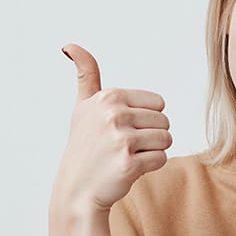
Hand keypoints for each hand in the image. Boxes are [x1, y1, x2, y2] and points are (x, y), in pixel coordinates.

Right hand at [50, 44, 171, 214]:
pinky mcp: (129, 163)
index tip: (122, 129)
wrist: (77, 190)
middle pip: (164, 121)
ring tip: (128, 156)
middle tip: (125, 147)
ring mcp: (121, 139)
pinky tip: (129, 169)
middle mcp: (113, 114)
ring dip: (152, 151)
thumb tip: (69, 45)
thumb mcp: (82, 108)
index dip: (146, 119)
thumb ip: (86, 76)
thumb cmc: (85, 147)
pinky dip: (150, 167)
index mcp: (108, 97)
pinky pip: (161, 159)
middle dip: (151, 136)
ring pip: (166, 139)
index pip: (158, 103)